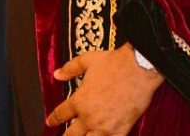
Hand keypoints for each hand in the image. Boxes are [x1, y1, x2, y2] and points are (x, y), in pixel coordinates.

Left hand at [46, 45, 163, 135]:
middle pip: (71, 135)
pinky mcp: (121, 131)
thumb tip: (57, 74)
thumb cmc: (114, 64)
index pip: (61, 114)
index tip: (50, 122)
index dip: (53, 119)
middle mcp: (89, 117)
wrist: (139, 69)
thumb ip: (70, 68)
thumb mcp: (87, 60)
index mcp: (79, 101)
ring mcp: (105, 127)